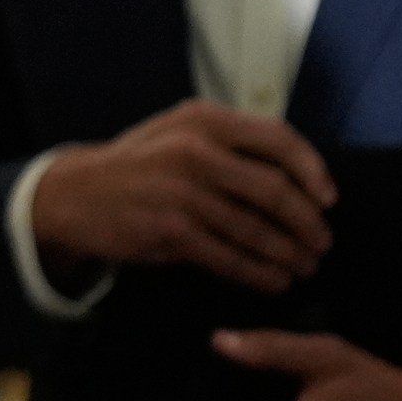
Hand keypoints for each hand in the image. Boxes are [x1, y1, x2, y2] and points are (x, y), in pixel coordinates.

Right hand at [32, 99, 335, 293]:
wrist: (73, 195)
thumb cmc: (137, 165)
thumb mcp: (176, 133)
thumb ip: (228, 143)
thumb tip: (296, 175)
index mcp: (202, 119)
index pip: (277, 138)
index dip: (312, 170)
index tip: (328, 199)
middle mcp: (194, 150)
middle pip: (275, 190)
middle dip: (307, 223)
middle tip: (321, 243)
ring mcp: (181, 192)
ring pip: (256, 230)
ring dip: (288, 254)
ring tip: (304, 266)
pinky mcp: (170, 230)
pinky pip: (229, 257)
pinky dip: (259, 273)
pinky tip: (273, 280)